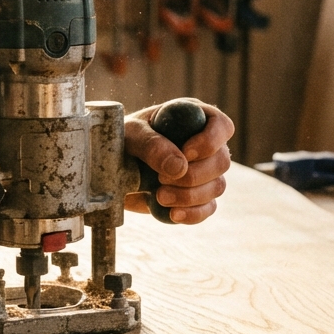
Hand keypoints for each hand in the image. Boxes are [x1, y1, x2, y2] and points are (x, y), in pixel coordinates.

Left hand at [123, 100, 233, 223]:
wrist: (111, 170)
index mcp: (193, 119)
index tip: (186, 153)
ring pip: (217, 186)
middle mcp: (205, 145)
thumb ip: (152, 145)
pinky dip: (193, 214)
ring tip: (159, 196)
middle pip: (222, 161)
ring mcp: (204, 173)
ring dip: (190, 195)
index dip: (210, 141)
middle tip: (161, 179)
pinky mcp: (197, 197)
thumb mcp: (131, 135)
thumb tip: (180, 167)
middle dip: (194, 175)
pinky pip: (208, 209)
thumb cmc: (121, 141)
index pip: (221, 126)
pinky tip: (172, 214)